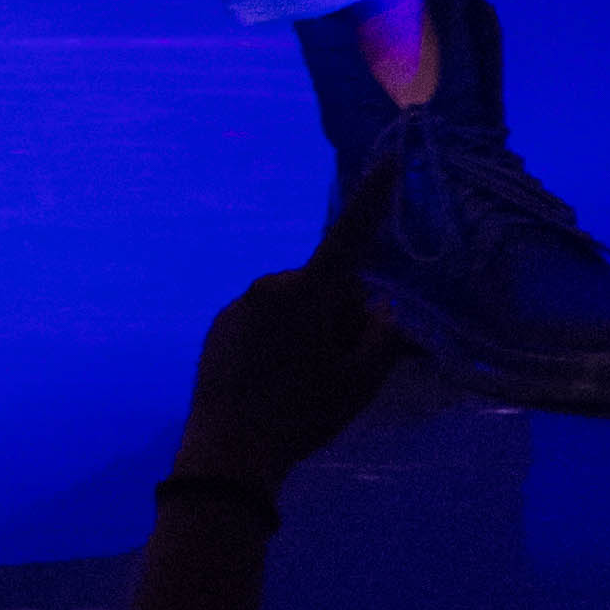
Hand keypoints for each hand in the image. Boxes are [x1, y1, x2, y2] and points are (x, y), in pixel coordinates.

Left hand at [174, 153, 407, 496]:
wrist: (229, 451)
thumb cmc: (301, 415)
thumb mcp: (358, 385)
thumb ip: (381, 340)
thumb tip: (383, 311)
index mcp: (310, 292)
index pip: (350, 234)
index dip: (373, 197)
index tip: (388, 159)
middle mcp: (272, 284)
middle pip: (323, 286)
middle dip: (338, 314)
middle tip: (340, 366)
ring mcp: (241, 303)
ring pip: (291, 305)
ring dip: (305, 329)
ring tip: (302, 383)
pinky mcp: (220, 325)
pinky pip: (261, 321)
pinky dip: (275, 340)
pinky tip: (273, 382)